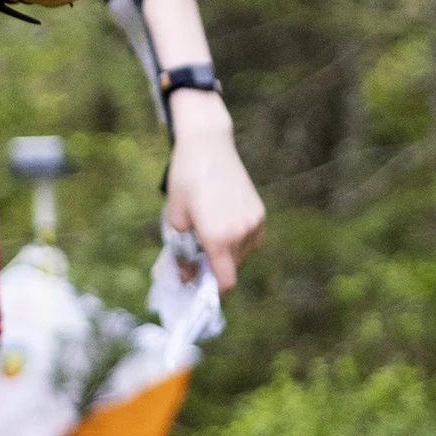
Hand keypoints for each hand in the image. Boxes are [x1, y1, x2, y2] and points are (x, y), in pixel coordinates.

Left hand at [165, 101, 264, 289]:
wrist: (207, 145)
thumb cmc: (185, 180)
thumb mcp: (175, 218)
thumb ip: (181, 252)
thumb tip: (186, 277)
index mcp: (218, 238)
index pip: (226, 282)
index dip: (213, 289)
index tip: (200, 284)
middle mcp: (241, 233)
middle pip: (232, 268)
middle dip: (215, 267)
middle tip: (196, 253)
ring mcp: (254, 222)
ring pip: (243, 254)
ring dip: (227, 253)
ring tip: (208, 232)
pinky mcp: (260, 212)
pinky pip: (251, 239)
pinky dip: (238, 239)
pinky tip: (222, 223)